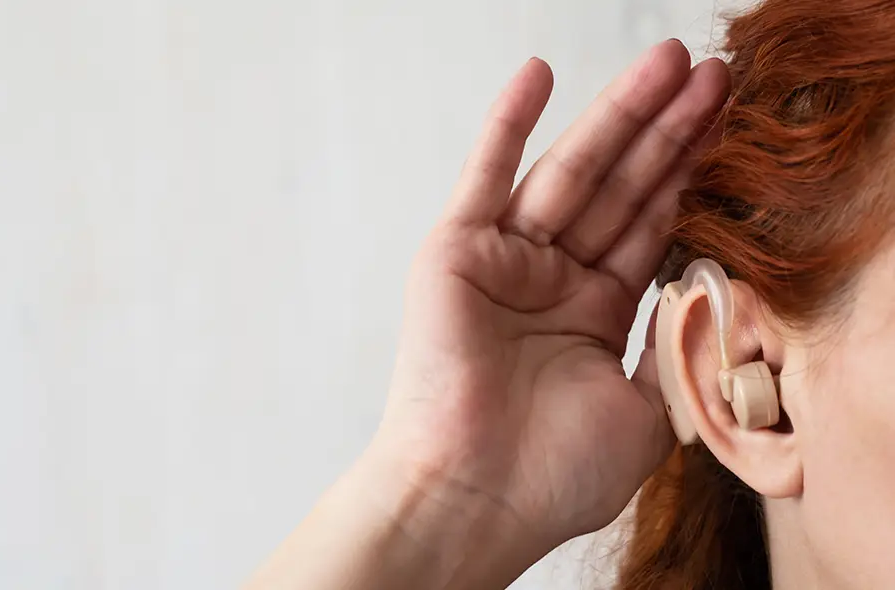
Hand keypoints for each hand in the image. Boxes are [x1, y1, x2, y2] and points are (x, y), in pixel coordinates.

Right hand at [371, 40, 730, 577]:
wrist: (477, 499)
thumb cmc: (554, 473)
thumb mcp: (650, 411)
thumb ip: (677, 344)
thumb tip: (709, 289)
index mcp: (592, 313)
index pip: (649, 225)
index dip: (690, 173)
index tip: (729, 123)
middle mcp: (551, 279)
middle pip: (620, 188)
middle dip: (668, 131)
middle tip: (714, 73)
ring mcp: (504, 262)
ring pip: (570, 173)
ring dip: (618, 115)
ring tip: (669, 62)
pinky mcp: (456, 253)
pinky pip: (484, 178)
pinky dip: (506, 125)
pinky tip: (538, 73)